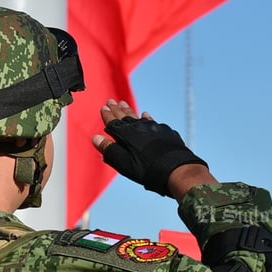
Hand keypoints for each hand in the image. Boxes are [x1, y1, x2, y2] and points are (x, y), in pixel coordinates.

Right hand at [92, 99, 210, 198]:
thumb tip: (95, 138)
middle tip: (111, 101)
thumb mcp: (124, 163)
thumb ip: (109, 150)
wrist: (176, 168)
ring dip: (130, 111)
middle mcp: (139, 127)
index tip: (103, 107)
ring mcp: (154, 128)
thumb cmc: (147, 169)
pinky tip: (146, 115)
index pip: (113, 122)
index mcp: (126, 134)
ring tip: (124, 104)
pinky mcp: (165, 131)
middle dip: (117, 109)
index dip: (107, 115)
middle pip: (125, 116)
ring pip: (138, 117)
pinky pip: (153, 122)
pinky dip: (147, 118)